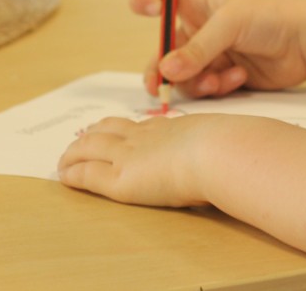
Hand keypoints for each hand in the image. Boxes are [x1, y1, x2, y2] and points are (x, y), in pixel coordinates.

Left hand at [59, 114, 224, 206]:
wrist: (219, 152)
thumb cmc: (231, 148)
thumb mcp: (226, 139)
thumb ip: (224, 143)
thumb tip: (242, 146)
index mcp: (172, 128)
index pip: (140, 126)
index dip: (122, 128)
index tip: (114, 130)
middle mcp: (146, 137)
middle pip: (109, 130)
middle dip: (91, 134)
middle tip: (80, 141)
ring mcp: (130, 155)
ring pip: (90, 148)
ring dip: (73, 153)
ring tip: (64, 161)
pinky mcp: (121, 179)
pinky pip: (88, 174)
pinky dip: (73, 175)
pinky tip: (64, 178)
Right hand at [132, 0, 305, 98]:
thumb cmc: (273, 17)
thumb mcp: (231, 24)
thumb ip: (197, 48)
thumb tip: (165, 71)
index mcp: (197, 2)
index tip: (149, 11)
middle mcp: (199, 29)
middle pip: (161, 49)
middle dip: (158, 69)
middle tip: (158, 86)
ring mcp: (211, 55)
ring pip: (181, 76)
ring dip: (193, 82)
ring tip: (217, 80)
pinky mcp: (224, 78)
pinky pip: (204, 89)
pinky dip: (216, 87)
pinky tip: (239, 78)